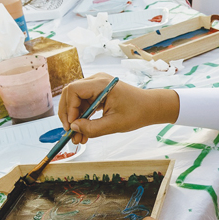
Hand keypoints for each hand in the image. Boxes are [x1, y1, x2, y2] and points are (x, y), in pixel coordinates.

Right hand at [58, 73, 178, 143]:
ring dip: (74, 119)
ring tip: (78, 138)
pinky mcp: (98, 93)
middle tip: (70, 134)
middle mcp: (96, 80)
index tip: (72, 126)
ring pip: (75, 101)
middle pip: (71, 94)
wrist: (150, 107)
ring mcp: (96, 86)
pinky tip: (84, 133)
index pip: (73, 90)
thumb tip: (74, 129)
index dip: (69, 108)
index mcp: (101, 83)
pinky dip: (82, 118)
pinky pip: (83, 104)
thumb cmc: (137, 112)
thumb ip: (92, 128)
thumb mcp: (114, 124)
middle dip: (68, 115)